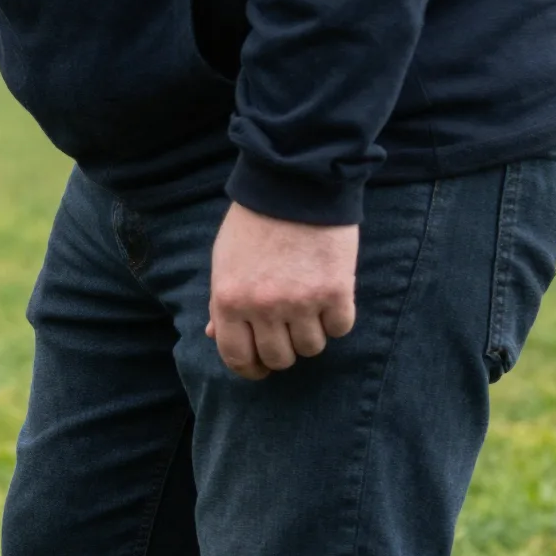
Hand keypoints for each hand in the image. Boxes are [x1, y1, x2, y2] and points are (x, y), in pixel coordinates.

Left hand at [207, 203, 358, 378]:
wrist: (294, 184)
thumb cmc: (253, 223)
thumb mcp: (223, 263)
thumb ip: (220, 302)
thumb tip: (214, 334)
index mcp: (228, 302)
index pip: (237, 358)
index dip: (250, 370)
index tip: (260, 369)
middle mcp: (263, 308)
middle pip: (278, 358)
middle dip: (283, 351)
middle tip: (288, 334)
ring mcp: (301, 301)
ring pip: (311, 348)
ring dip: (311, 336)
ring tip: (309, 312)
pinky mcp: (336, 290)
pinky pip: (340, 328)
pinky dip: (337, 320)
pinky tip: (331, 301)